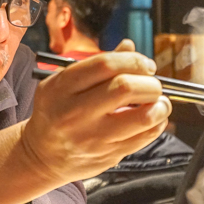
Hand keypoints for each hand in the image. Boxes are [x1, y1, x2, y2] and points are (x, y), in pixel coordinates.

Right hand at [22, 39, 171, 182]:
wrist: (43, 157)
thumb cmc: (56, 114)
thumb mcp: (63, 85)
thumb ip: (96, 66)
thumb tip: (129, 46)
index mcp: (62, 88)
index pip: (106, 65)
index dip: (133, 60)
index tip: (145, 65)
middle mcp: (75, 112)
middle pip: (125, 88)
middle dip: (150, 82)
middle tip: (152, 84)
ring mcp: (93, 137)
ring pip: (142, 117)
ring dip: (160, 105)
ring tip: (159, 101)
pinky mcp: (108, 155)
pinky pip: (144, 137)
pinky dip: (158, 124)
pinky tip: (154, 118)